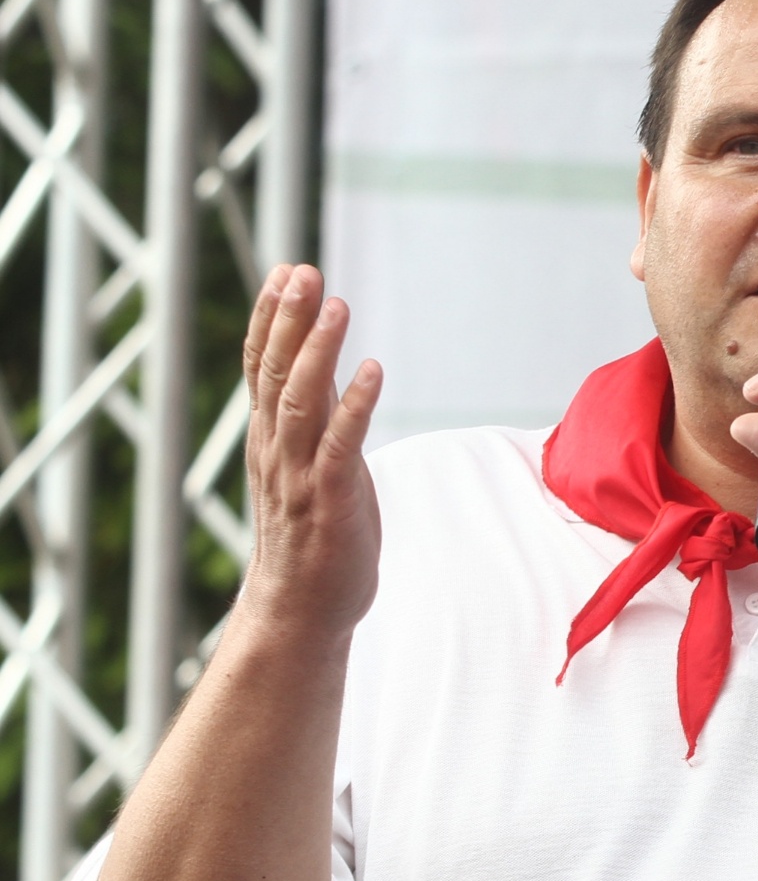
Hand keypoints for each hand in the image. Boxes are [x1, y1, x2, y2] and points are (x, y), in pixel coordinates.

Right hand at [240, 265, 383, 641]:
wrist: (300, 610)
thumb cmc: (310, 533)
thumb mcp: (306, 462)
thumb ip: (312, 414)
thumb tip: (322, 361)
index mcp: (269, 438)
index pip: (261, 367)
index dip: (272, 318)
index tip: (286, 271)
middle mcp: (276, 450)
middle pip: (276, 373)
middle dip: (289, 320)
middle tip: (303, 271)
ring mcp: (300, 476)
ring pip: (301, 403)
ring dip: (318, 352)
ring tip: (337, 305)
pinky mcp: (329, 502)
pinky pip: (340, 447)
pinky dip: (355, 407)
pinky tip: (372, 371)